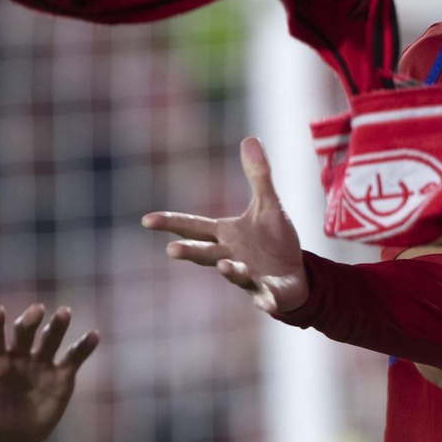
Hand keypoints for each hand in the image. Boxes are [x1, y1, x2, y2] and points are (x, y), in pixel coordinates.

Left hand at [0, 304, 98, 441]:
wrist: (16, 437)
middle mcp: (21, 357)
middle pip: (25, 334)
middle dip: (30, 322)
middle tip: (37, 310)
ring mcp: (43, 364)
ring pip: (51, 340)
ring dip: (57, 326)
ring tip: (64, 313)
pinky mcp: (63, 375)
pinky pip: (75, 357)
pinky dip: (84, 346)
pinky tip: (94, 335)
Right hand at [143, 137, 308, 314]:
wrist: (295, 273)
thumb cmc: (274, 241)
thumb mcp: (268, 205)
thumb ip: (259, 175)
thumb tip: (250, 137)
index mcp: (226, 235)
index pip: (194, 227)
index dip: (171, 223)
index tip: (146, 220)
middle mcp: (230, 256)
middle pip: (206, 252)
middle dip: (190, 251)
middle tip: (172, 249)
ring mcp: (248, 276)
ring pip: (234, 273)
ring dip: (229, 270)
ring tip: (226, 264)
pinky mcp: (268, 293)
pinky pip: (266, 298)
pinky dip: (267, 301)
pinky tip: (269, 304)